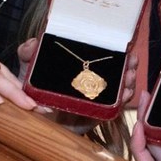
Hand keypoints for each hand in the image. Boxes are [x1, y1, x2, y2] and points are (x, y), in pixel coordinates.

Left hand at [19, 37, 138, 103]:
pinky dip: (122, 100)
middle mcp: (94, 79)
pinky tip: (125, 94)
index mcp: (82, 66)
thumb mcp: (30, 68)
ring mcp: (98, 96)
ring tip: (129, 78)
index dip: (118, 52)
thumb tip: (33, 42)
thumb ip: (28, 53)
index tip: (127, 50)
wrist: (36, 118)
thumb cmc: (36, 90)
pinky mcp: (99, 113)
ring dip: (128, 82)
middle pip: (118, 70)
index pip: (105, 55)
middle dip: (128, 66)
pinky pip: (114, 106)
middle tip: (132, 63)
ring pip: (119, 87)